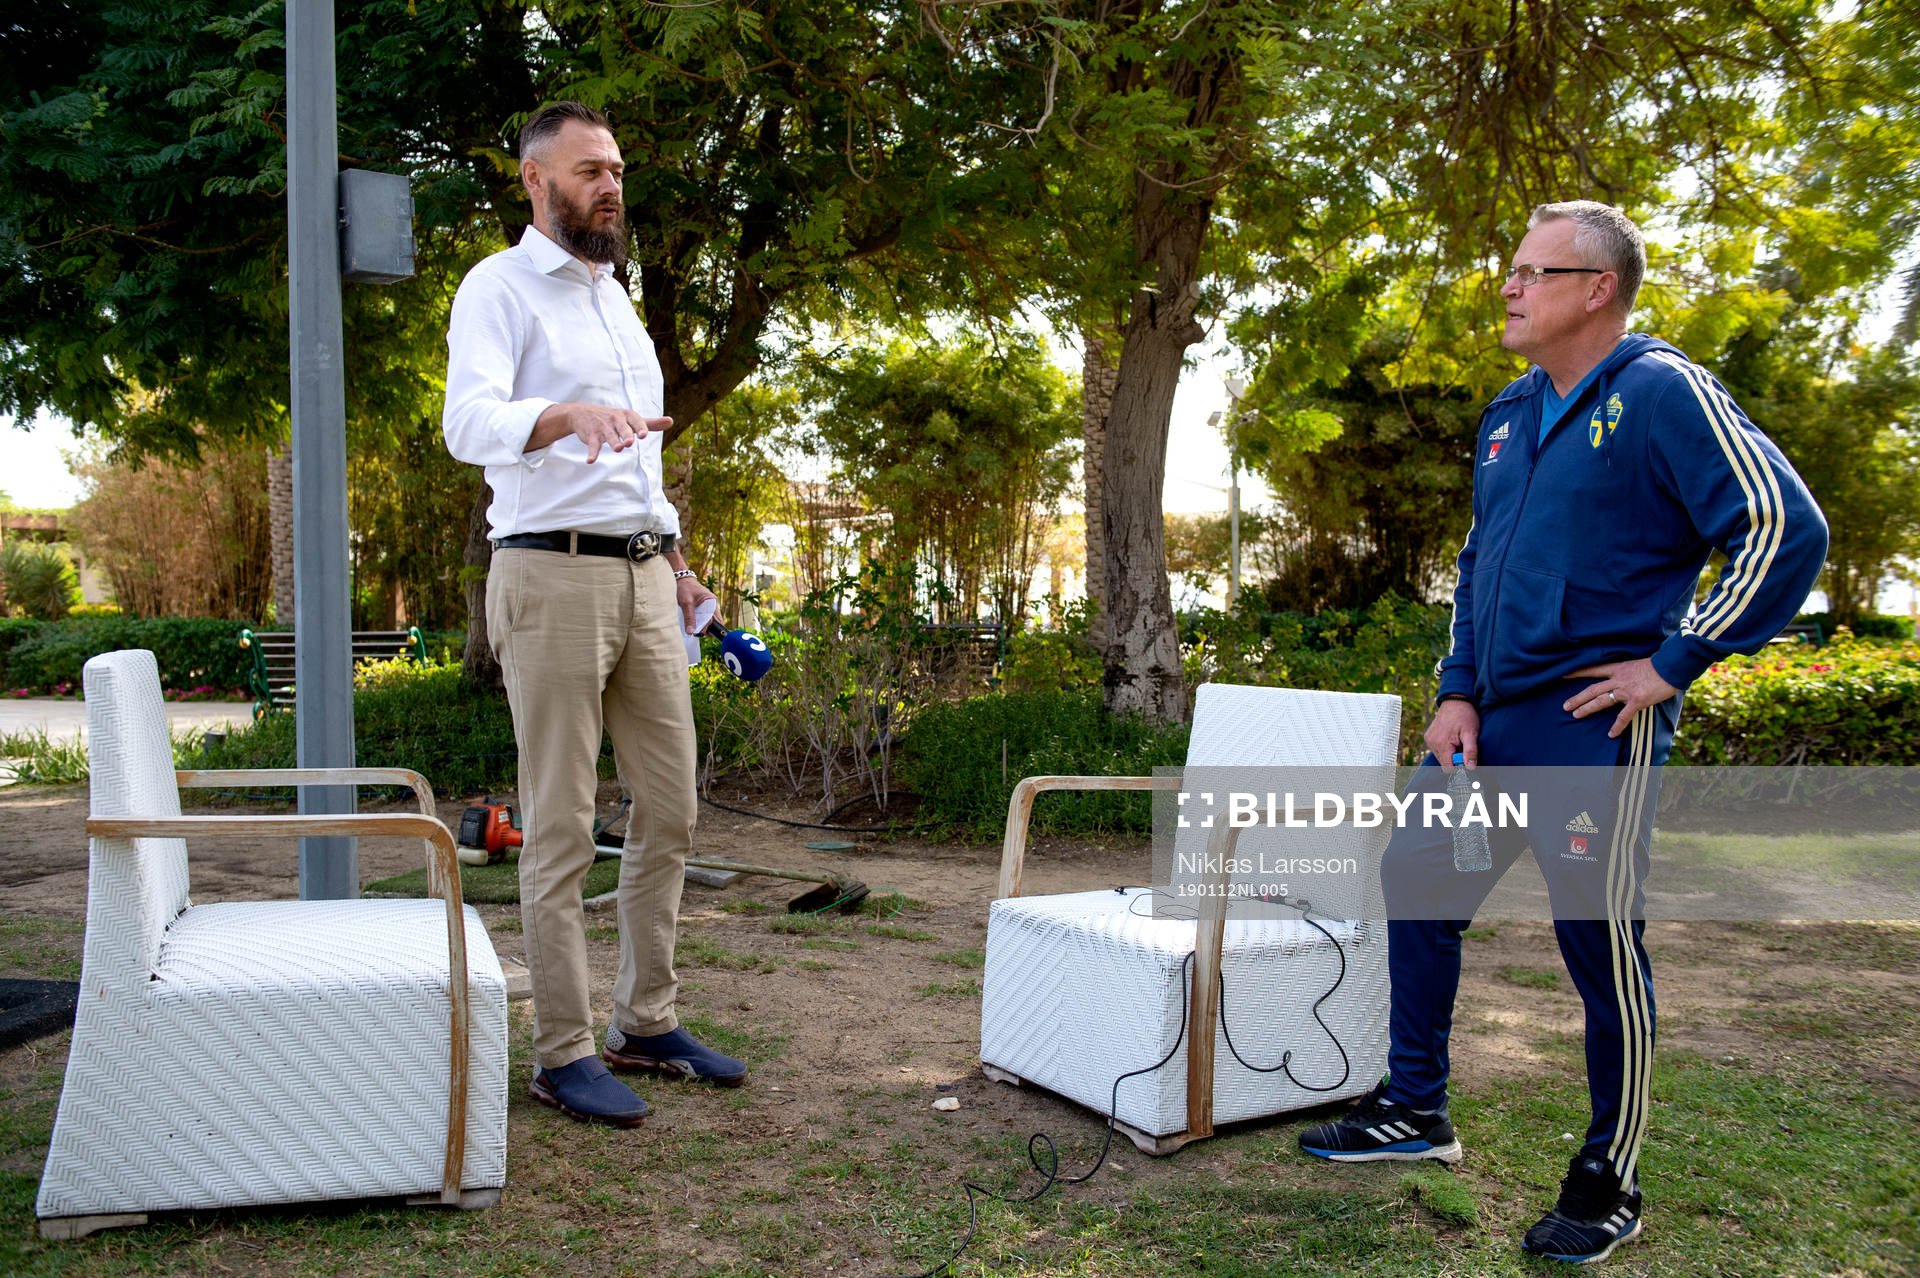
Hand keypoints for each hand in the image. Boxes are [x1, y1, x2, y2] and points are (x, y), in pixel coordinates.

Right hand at [531, 403, 671, 462]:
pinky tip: (591, 461)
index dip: (640, 427)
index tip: (644, 435)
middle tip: (629, 442)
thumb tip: (671, 421)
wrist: (583, 413)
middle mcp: (615, 420)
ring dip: (613, 442)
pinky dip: (592, 452)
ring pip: (609, 435)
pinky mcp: (592, 435)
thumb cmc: (614, 418)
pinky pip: (593, 445)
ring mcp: (603, 427)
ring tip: (618, 449)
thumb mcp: (631, 419)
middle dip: (626, 434)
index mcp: (627, 416)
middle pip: (622, 428)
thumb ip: (651, 423)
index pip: (636, 420)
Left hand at [675, 570, 715, 633]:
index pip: (716, 619)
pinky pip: (705, 617)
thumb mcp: (686, 603)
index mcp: (712, 602)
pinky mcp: (705, 607)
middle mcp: (713, 604)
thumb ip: (689, 618)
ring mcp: (709, 606)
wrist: (683, 580)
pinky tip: (695, 623)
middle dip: (708, 628)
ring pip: (710, 620)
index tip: (700, 633)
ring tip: (695, 629)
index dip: (709, 628)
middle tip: (698, 633)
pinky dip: (701, 621)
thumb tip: (690, 632)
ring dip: (704, 625)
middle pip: (715, 621)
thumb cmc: (685, 589)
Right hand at [1425, 699, 1480, 770]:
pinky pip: (1437, 749)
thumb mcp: (1471, 733)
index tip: (1466, 755)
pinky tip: (1451, 737)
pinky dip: (1445, 747)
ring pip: (1441, 756)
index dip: (1459, 765)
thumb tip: (1470, 768)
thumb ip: (1470, 751)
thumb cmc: (1465, 715)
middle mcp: (1432, 743)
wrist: (1456, 699)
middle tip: (1463, 745)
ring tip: (1458, 740)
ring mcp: (1429, 739)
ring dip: (1450, 752)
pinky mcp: (1428, 736)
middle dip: (1455, 758)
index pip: (1448, 768)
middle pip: (1444, 763)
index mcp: (1441, 744)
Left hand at [1563, 658, 1678, 738]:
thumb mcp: (1636, 664)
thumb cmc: (1658, 665)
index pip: (1593, 670)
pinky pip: (1623, 716)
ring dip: (1587, 708)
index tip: (1563, 675)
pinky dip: (1617, 726)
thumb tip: (1620, 678)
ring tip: (1575, 715)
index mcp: (1618, 668)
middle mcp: (1619, 679)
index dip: (1578, 672)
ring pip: (1601, 700)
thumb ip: (1625, 672)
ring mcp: (1626, 690)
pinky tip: (1611, 734)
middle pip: (1592, 689)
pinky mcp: (1637, 700)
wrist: (1671, 667)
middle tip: (1565, 706)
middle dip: (1578, 698)